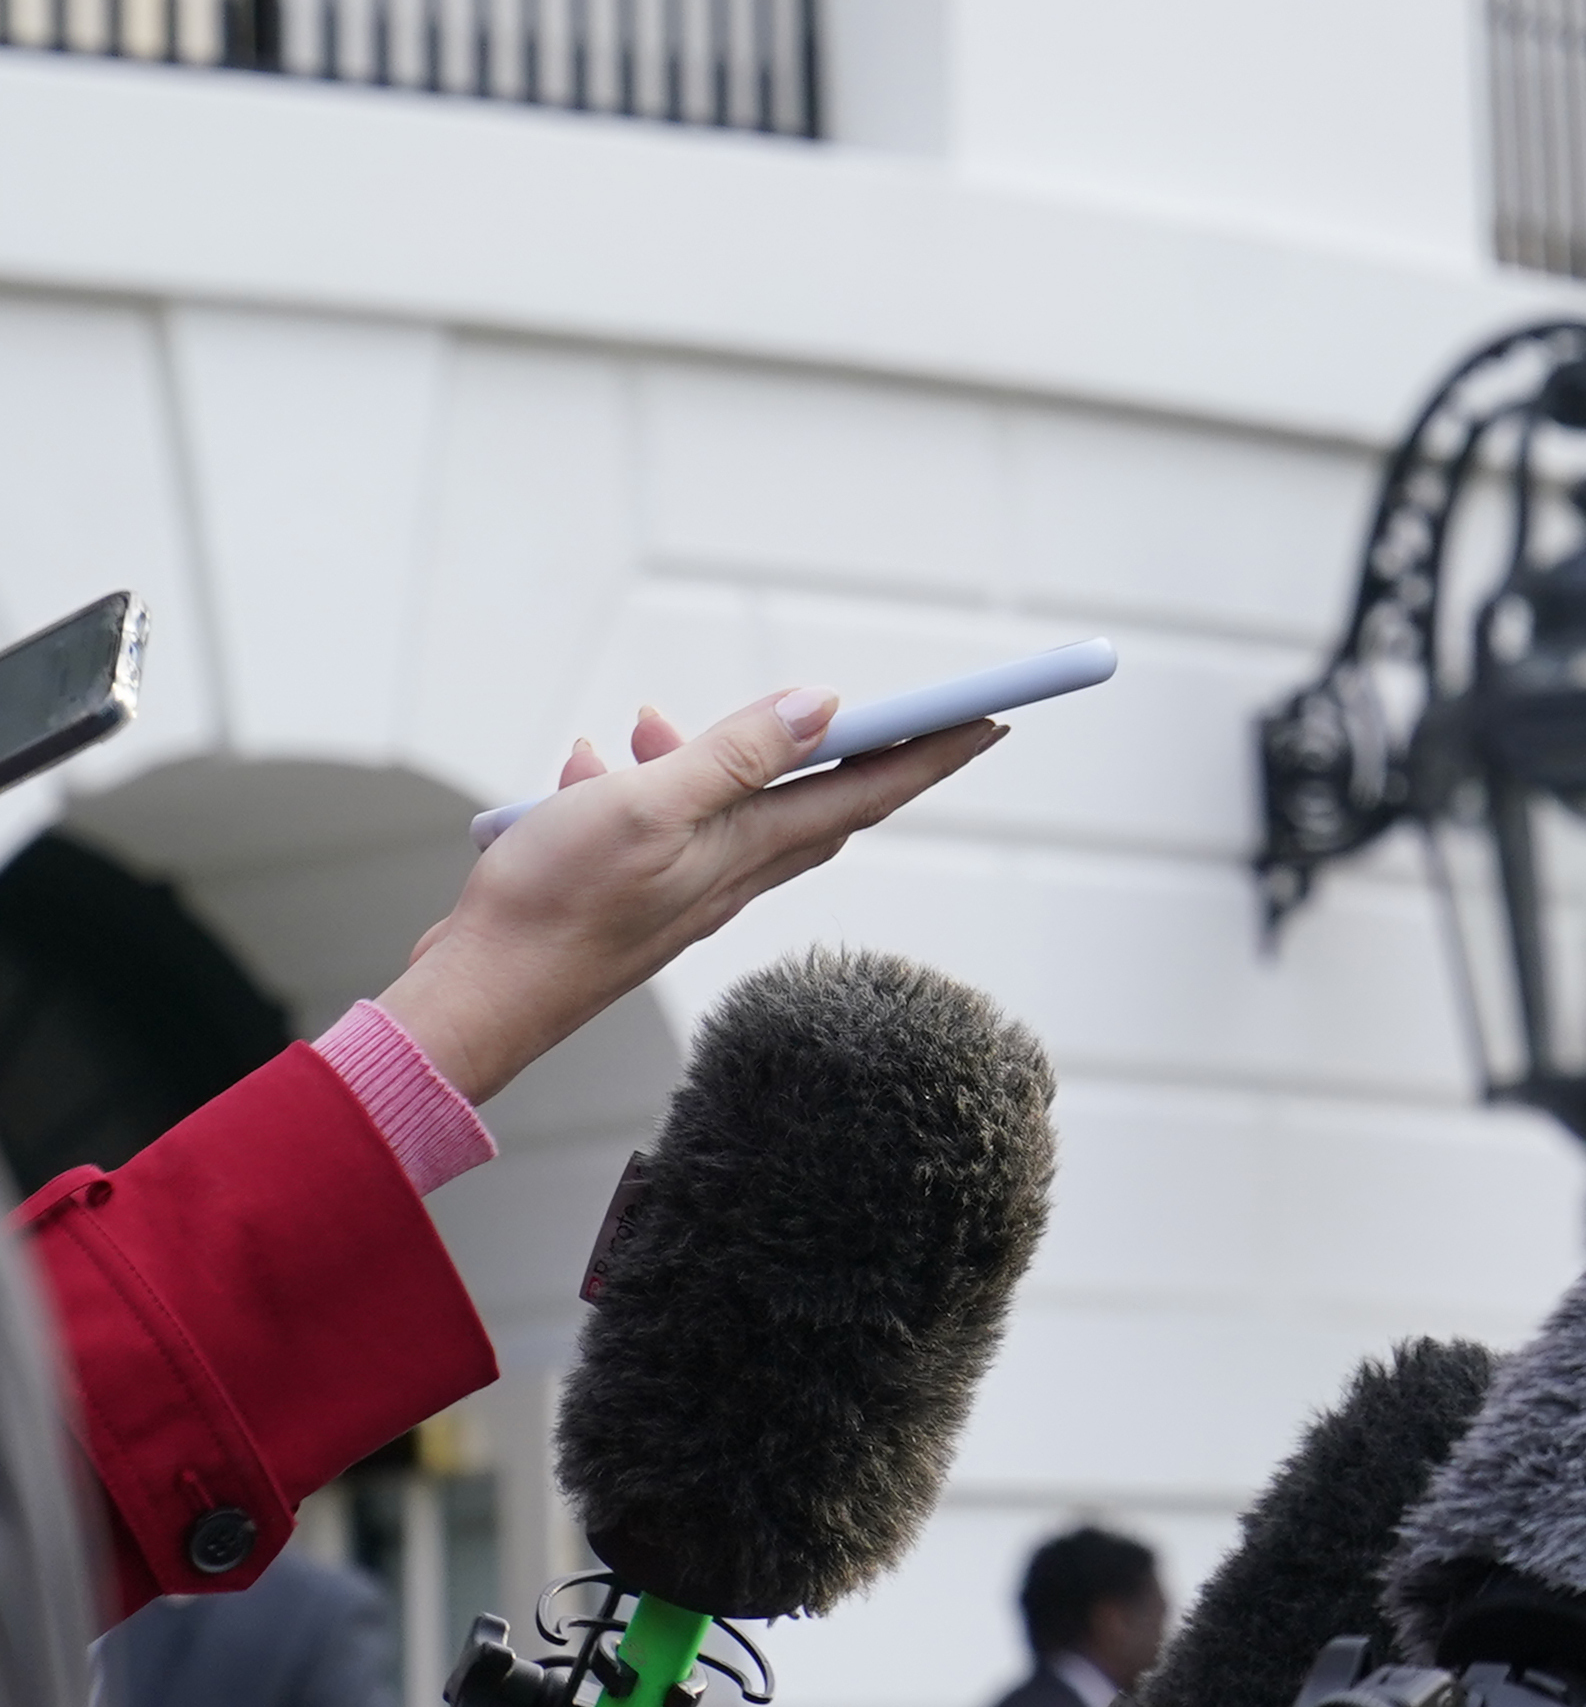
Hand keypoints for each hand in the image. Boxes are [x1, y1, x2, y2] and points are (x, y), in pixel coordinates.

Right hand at [374, 690, 1006, 1104]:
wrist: (473, 998)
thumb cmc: (553, 909)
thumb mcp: (649, 808)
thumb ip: (737, 757)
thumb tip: (827, 708)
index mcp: (749, 848)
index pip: (866, 790)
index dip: (932, 752)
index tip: (991, 721)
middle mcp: (731, 871)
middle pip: (818, 798)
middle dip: (861, 749)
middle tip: (909, 712)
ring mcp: (682, 884)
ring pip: (727, 804)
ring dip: (708, 756)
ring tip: (650, 726)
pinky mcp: (632, 891)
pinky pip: (657, 822)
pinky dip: (634, 784)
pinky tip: (587, 766)